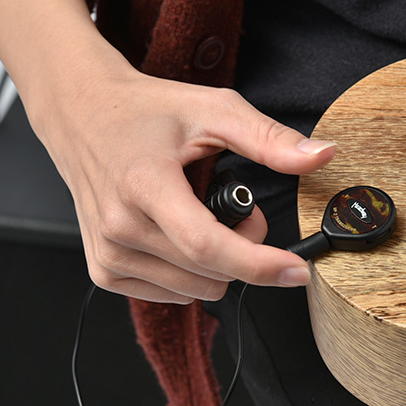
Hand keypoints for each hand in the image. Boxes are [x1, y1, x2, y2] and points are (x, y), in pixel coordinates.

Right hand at [0, 0, 334, 302]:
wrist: (83, 115)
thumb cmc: (147, 112)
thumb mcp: (213, 110)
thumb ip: (269, 138)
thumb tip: (323, 156)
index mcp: (143, 184)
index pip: (206, 246)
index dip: (258, 264)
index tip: (296, 273)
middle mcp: (119, 226)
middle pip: (209, 272)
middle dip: (243, 249)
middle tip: (232, 208)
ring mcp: (107, 253)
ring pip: (195, 289)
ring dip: (215, 263)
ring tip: (198, 216)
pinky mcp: (103, 270)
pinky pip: (170, 294)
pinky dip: (189, 273)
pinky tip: (176, 235)